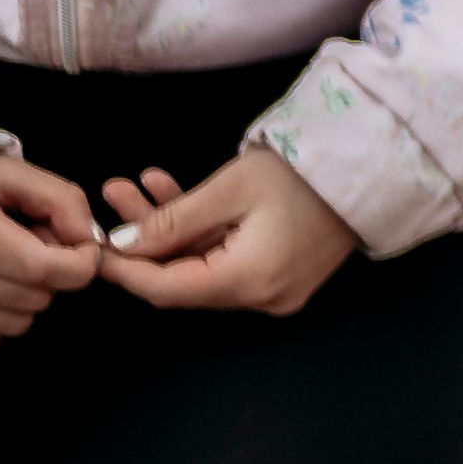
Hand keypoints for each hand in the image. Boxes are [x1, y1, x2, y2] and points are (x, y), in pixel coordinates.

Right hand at [0, 149, 106, 352]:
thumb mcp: (7, 171)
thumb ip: (62, 199)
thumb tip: (89, 243)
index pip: (44, 269)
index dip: (80, 265)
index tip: (81, 251)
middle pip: (33, 300)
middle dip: (48, 277)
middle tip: (28, 249)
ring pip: (13, 326)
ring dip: (22, 300)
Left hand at [91, 139, 361, 318]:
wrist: (372, 166)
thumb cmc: (304, 173)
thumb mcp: (230, 190)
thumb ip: (170, 222)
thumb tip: (118, 245)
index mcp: (249, 280)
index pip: (165, 289)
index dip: (123, 269)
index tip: (90, 243)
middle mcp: (260, 297)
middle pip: (180, 279)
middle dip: (140, 241)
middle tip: (112, 199)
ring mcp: (272, 290)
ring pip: (199, 267)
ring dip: (166, 232)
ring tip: (136, 186)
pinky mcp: (280, 275)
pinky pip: (224, 261)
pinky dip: (198, 234)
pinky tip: (174, 196)